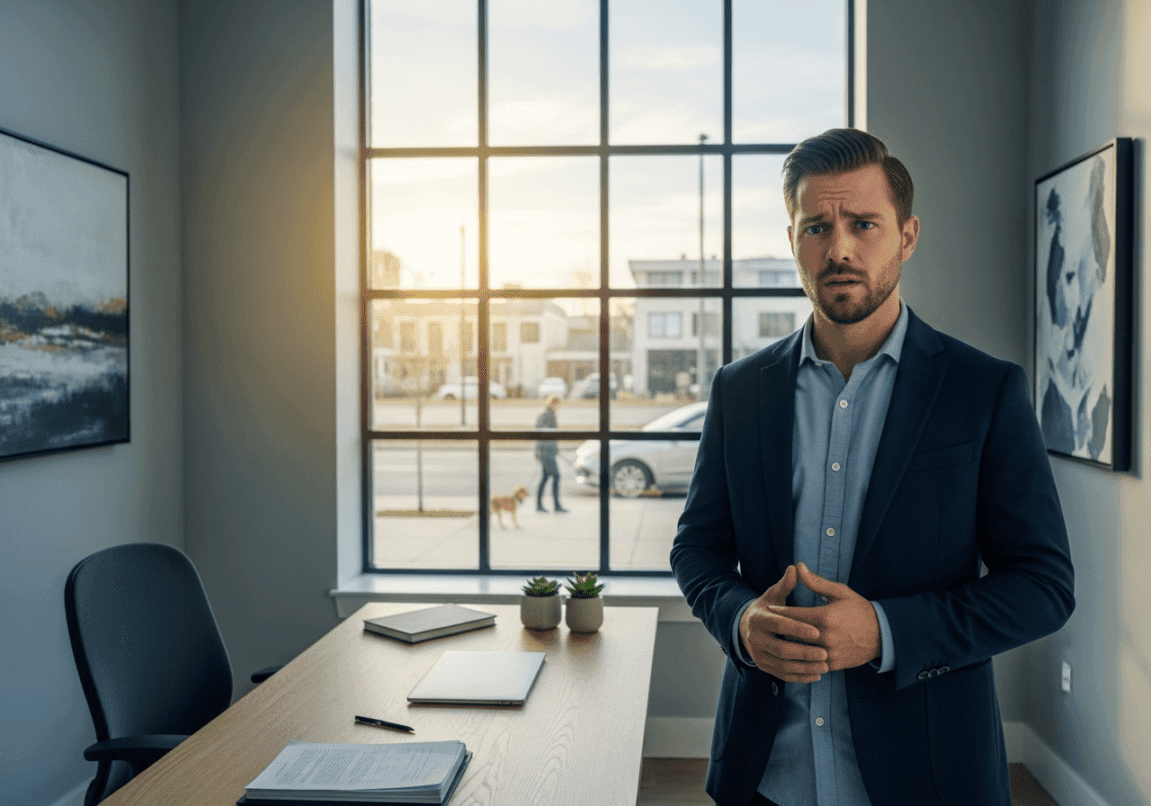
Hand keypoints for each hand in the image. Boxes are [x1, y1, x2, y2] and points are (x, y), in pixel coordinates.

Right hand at [739, 565, 829, 682]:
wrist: (746, 627)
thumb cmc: (767, 609)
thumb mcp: (773, 595)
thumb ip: (785, 585)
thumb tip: (795, 568)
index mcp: (758, 618)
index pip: (779, 624)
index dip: (798, 628)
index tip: (817, 631)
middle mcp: (754, 638)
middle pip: (781, 649)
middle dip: (804, 652)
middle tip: (825, 653)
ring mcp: (758, 654)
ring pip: (782, 665)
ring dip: (804, 667)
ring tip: (824, 665)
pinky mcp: (763, 666)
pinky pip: (782, 675)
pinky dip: (799, 677)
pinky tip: (816, 675)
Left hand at [768, 562, 880, 671]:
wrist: (882, 635)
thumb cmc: (860, 610)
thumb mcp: (840, 592)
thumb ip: (816, 583)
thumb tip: (799, 567)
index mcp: (825, 617)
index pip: (794, 614)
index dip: (780, 611)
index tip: (769, 609)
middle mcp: (826, 636)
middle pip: (794, 634)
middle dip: (781, 629)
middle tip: (767, 625)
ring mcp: (830, 652)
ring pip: (801, 651)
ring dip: (789, 646)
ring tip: (776, 640)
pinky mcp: (834, 664)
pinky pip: (812, 662)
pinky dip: (803, 657)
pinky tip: (794, 653)